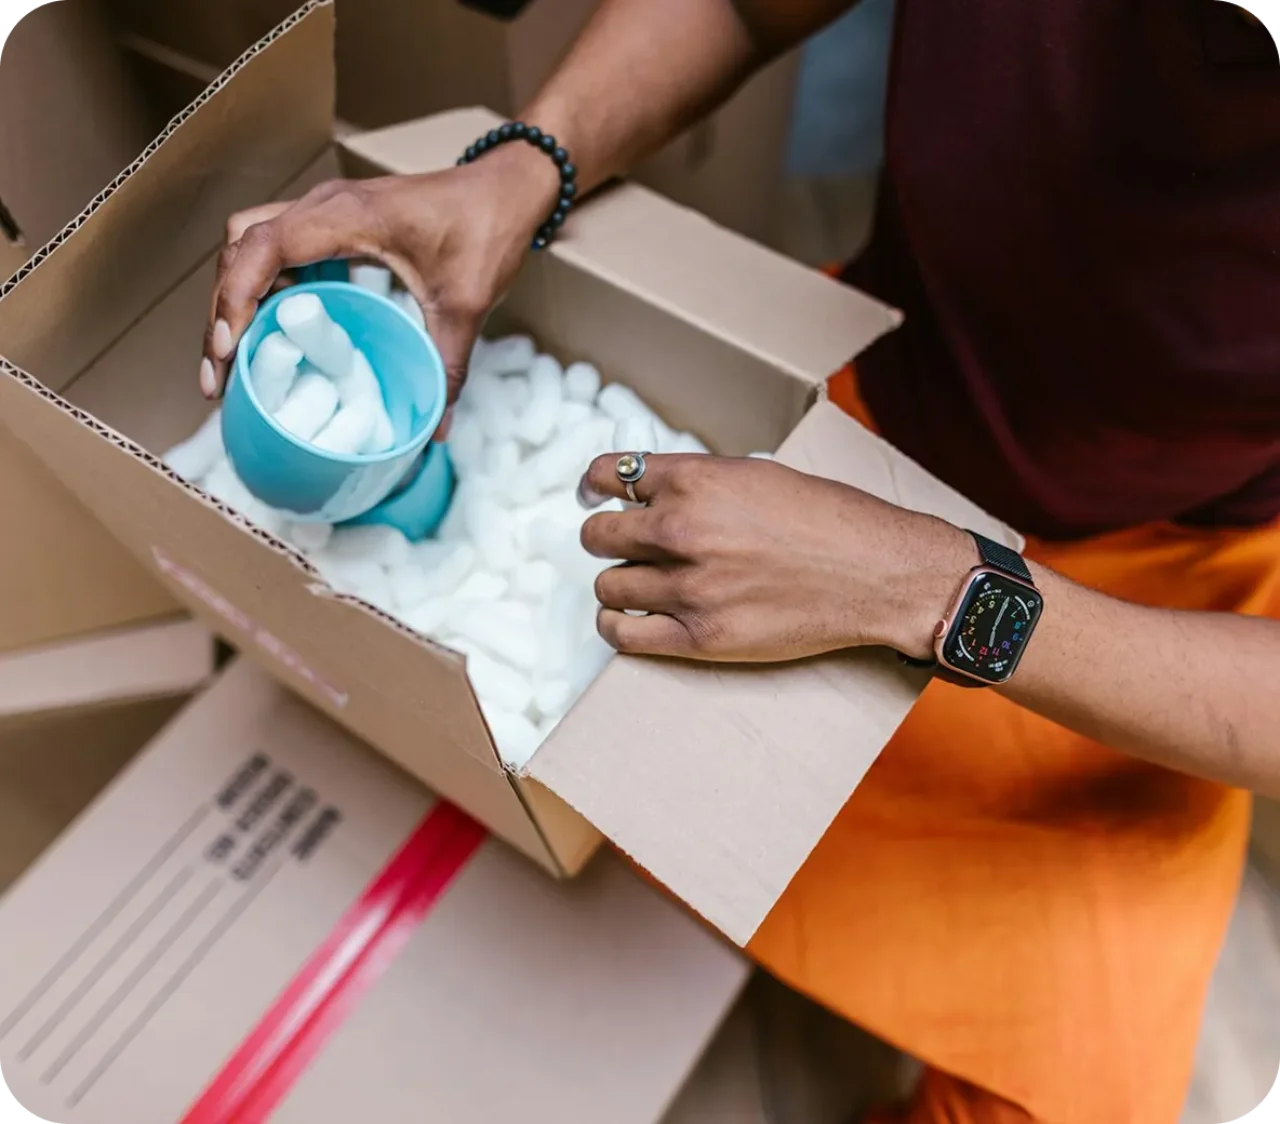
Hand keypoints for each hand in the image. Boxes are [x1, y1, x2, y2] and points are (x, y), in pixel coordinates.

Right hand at [200, 143, 561, 401]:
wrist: (507, 189)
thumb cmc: (486, 230)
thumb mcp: (466, 306)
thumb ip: (447, 366)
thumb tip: (436, 430)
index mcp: (345, 216)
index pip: (261, 248)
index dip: (235, 298)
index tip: (229, 349)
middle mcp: (323, 207)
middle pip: (240, 248)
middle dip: (222, 308)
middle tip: (221, 371)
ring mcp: (325, 212)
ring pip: (250, 245)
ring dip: (236, 295)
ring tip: (234, 358)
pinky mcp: (334, 223)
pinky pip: (277, 248)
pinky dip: (263, 286)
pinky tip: (273, 331)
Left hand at [577, 454, 973, 662]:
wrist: (876, 571)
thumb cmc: (829, 518)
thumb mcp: (757, 475)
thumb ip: (699, 482)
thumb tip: (650, 491)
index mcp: (695, 480)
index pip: (608, 476)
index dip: (596, 486)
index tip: (596, 495)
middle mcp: (682, 529)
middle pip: (598, 535)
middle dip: (605, 538)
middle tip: (622, 544)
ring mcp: (688, 587)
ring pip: (607, 586)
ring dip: (616, 583)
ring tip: (637, 583)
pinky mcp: (700, 636)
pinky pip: (624, 634)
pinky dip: (618, 626)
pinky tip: (629, 619)